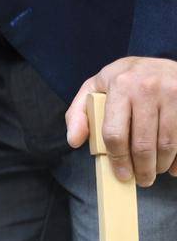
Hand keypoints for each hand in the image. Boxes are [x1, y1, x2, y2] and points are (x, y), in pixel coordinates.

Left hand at [65, 56, 176, 185]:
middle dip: (142, 169)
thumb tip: (74, 142)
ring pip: (168, 144)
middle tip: (142, 180)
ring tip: (154, 170)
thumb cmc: (125, 78)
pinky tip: (174, 166)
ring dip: (161, 165)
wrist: (161, 60)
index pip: (115, 133)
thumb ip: (78, 113)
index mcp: (120, 85)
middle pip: (143, 144)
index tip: (121, 174)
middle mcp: (148, 88)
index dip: (117, 159)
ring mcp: (173, 94)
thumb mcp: (96, 86)